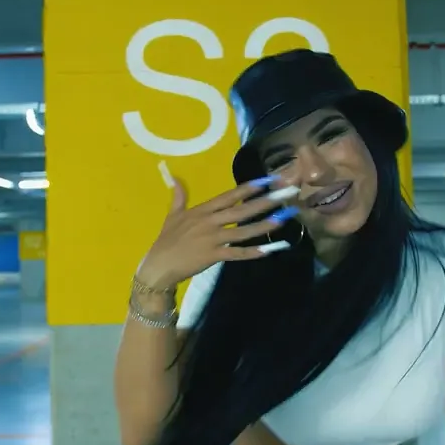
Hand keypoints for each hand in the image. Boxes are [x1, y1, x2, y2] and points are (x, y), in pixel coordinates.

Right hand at [136, 175, 298, 291]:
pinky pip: (236, 253)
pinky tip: (269, 250)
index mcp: (202, 210)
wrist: (159, 265)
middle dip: (265, 202)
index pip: (229, 196)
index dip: (248, 188)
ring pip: (243, 231)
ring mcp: (212, 239)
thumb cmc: (166, 240)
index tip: (266, 181)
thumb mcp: (172, 216)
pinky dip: (252, 252)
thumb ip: (178, 197)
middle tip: (285, 195)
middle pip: (241, 210)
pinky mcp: (213, 256)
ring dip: (263, 225)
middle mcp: (210, 222)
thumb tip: (175, 178)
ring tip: (282, 218)